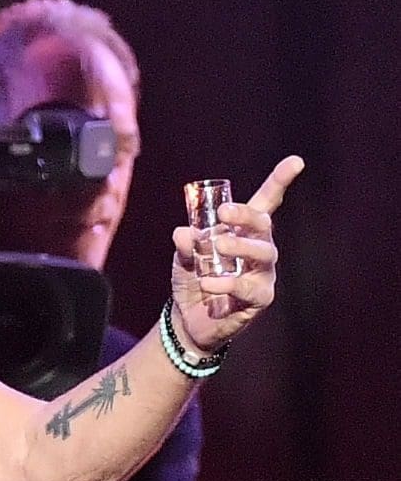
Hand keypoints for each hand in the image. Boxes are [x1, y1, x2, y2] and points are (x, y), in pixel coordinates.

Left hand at [169, 154, 303, 352]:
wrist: (188, 318)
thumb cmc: (192, 278)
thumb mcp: (183, 258)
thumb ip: (186, 244)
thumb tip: (184, 232)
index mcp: (243, 232)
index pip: (266, 204)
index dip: (280, 182)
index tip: (296, 161)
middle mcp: (259, 249)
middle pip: (264, 225)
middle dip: (247, 215)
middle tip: (225, 213)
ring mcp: (262, 273)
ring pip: (264, 254)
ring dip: (241, 247)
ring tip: (219, 247)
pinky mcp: (259, 298)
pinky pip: (250, 288)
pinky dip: (228, 284)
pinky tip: (209, 283)